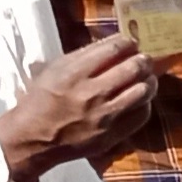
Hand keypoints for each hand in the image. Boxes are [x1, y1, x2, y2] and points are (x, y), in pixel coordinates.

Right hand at [0, 32, 158, 181]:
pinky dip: (145, 104)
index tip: (131, 43)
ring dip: (149, 81)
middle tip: (143, 59)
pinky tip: (140, 100)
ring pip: (143, 91)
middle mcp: (91, 93)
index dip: (127, 42)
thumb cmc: (40, 101)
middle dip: (143, 60)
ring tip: (146, 78)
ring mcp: (104, 116)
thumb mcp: (53, 70)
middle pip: (133, 68)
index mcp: (73, 73)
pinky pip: (141, 115)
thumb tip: (112, 45)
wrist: (32, 139)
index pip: (113, 48)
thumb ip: (82, 57)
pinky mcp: (111, 135)